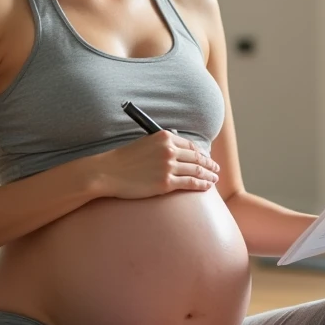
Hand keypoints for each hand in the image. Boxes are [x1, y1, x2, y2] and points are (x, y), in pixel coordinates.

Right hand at [98, 131, 219, 198]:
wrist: (108, 172)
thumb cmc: (124, 160)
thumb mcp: (145, 144)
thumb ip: (162, 145)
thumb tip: (179, 152)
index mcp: (164, 137)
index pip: (190, 145)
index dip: (202, 153)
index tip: (206, 158)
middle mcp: (169, 150)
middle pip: (197, 158)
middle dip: (209, 164)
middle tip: (216, 169)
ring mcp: (168, 167)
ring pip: (197, 171)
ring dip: (209, 175)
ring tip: (214, 179)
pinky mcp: (165, 183)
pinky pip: (190, 183)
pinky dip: (202, 185)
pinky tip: (207, 186)